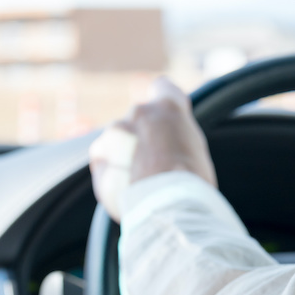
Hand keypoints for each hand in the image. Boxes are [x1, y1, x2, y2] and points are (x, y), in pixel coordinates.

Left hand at [90, 77, 217, 220]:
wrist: (169, 208)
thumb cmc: (191, 184)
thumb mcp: (194, 150)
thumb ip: (175, 136)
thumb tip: (166, 143)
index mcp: (168, 106)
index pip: (162, 86)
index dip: (162, 102)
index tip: (162, 118)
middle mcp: (139, 112)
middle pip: (138, 120)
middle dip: (142, 137)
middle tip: (156, 165)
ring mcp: (115, 132)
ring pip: (119, 141)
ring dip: (125, 156)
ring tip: (141, 184)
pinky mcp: (99, 155)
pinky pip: (105, 161)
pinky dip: (113, 173)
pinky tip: (127, 190)